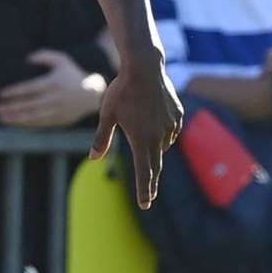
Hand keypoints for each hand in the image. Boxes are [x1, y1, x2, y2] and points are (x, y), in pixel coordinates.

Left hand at [0, 49, 105, 126]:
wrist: (92, 95)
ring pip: (32, 117)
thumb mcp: (62, 60)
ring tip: (0, 117)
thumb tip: (27, 58)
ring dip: (15, 118)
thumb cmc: (72, 75)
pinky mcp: (57, 121)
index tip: (1, 94)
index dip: (14, 92)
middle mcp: (54, 99)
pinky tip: (13, 122)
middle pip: (28, 105)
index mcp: (53, 84)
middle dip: (11, 108)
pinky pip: (38, 124)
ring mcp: (56, 111)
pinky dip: (24, 124)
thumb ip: (44, 56)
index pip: (30, 89)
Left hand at [91, 52, 182, 208]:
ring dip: (152, 148)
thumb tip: (93, 158)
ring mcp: (171, 127)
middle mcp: (159, 137)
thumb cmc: (122, 91)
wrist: (145, 68)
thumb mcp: (107, 115)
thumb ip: (101, 139)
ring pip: (161, 146)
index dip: (144, 190)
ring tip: (142, 132)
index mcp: (141, 140)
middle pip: (156, 166)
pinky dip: (162, 133)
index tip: (145, 204)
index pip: (144, 172)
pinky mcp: (178, 116)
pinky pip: (169, 131)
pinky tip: (153, 121)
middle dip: (151, 183)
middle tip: (149, 197)